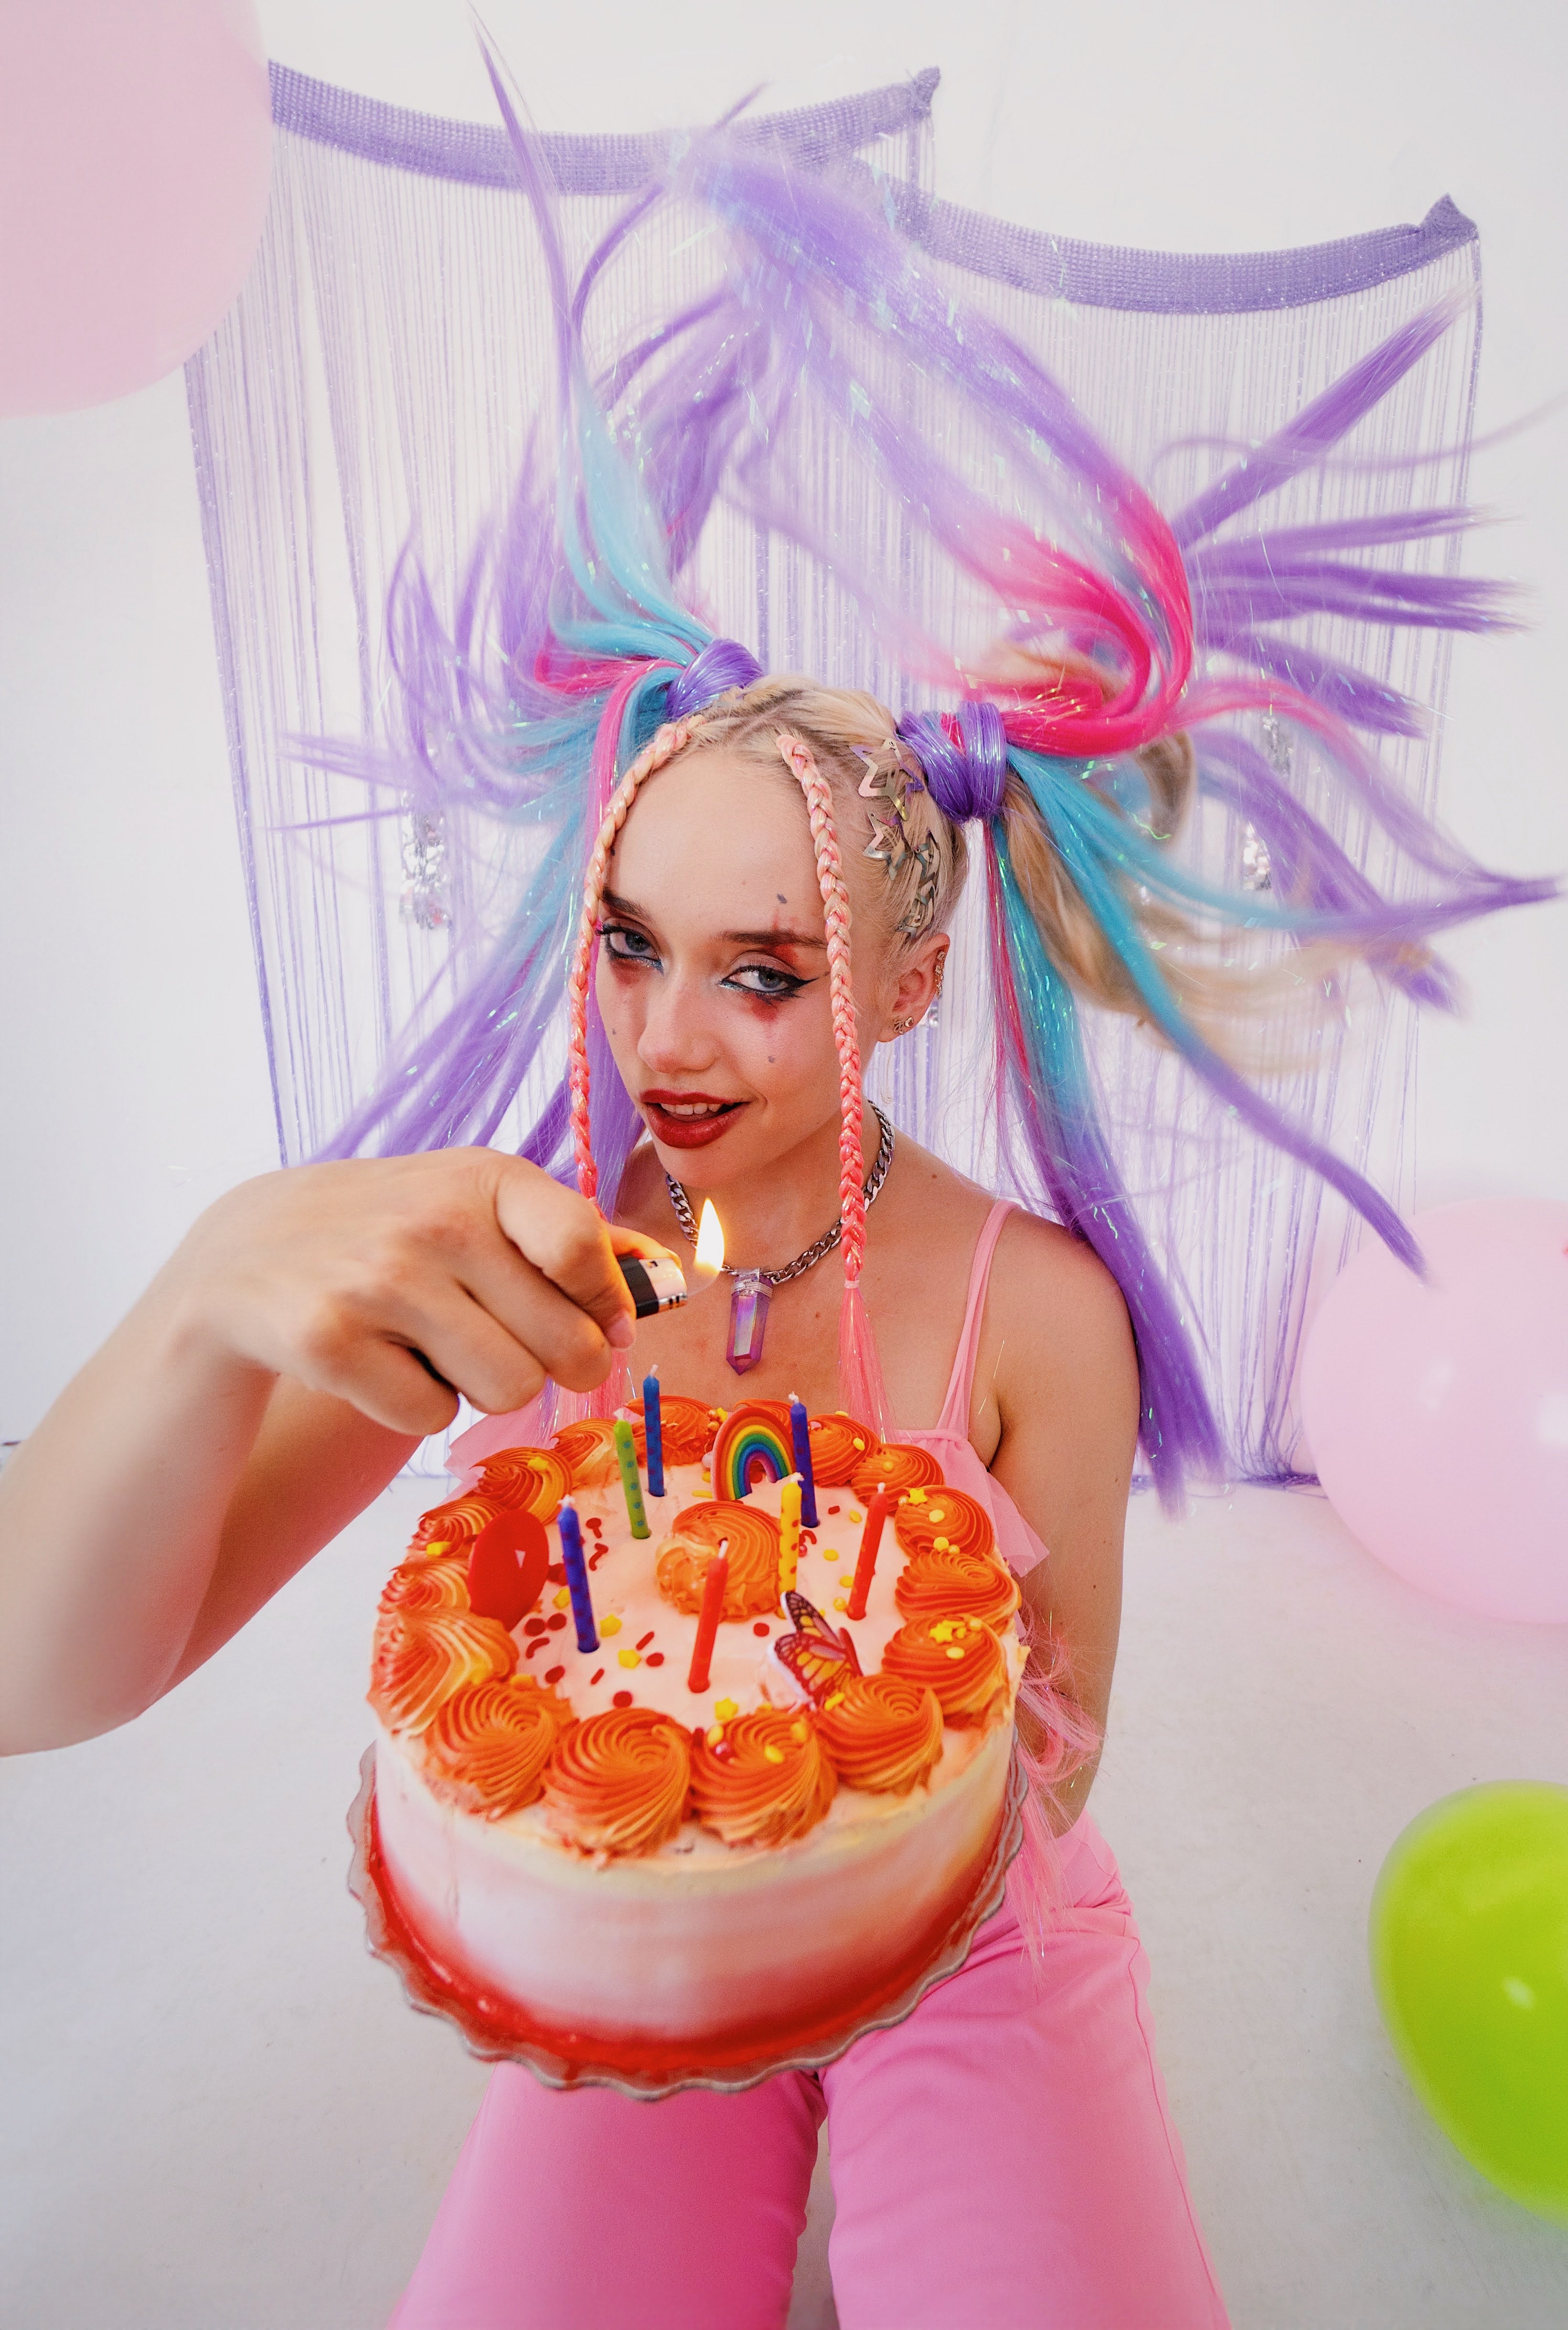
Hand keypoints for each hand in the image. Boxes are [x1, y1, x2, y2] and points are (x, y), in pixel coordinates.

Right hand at [168, 1150, 673, 1435]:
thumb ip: (572, 1240)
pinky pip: (431, 1418)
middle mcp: (434, 1220)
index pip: (583, 1248)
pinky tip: (378, 1363)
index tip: (584, 1313)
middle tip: (494, 1340)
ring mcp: (377, 1279)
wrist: (241, 1257)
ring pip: (507, 1389)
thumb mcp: (475, 1208)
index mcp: (485, 1177)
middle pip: (565, 1346)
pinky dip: (415, 1407)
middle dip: (546, 1364)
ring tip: (430, 1345)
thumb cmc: (390, 1236)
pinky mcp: (328, 1341)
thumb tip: (666, 1282)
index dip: (602, 1304)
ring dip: (478, 1387)